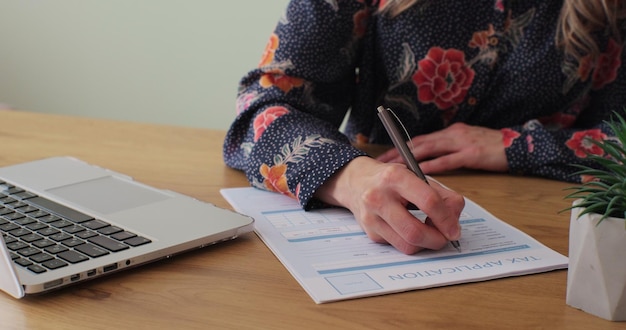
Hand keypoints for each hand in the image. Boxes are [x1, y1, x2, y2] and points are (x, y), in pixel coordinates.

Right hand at [315, 156, 463, 253]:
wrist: (356, 182)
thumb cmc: (391, 179)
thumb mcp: (416, 176)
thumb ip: (441, 195)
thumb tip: (454, 221)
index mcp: (395, 177)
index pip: (428, 202)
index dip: (446, 219)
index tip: (455, 229)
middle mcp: (379, 197)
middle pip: (415, 231)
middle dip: (436, 239)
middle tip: (445, 237)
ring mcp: (371, 217)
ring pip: (407, 245)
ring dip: (425, 244)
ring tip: (430, 233)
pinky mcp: (370, 232)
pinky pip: (398, 245)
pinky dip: (411, 242)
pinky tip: (411, 229)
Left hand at [377, 123, 507, 173]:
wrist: (521, 145)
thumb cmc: (494, 148)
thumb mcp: (467, 144)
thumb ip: (449, 150)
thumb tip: (429, 164)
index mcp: (450, 132)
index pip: (419, 140)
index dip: (400, 148)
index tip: (385, 156)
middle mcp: (452, 134)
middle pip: (418, 143)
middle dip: (397, 153)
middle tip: (380, 163)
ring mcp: (461, 143)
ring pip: (429, 149)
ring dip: (409, 159)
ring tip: (392, 168)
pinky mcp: (471, 154)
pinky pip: (447, 161)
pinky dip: (431, 166)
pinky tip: (418, 173)